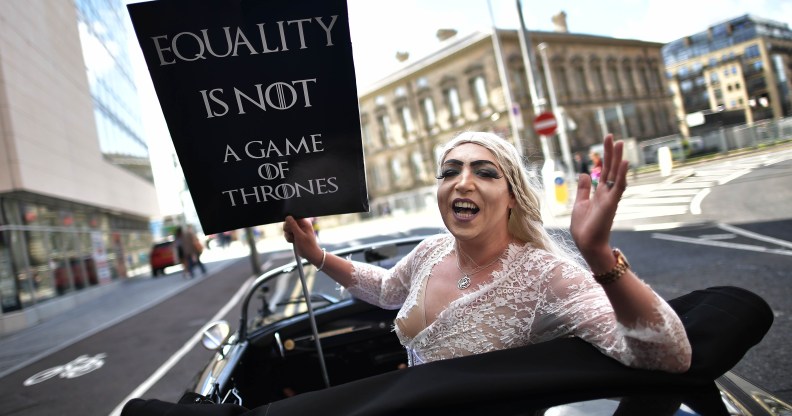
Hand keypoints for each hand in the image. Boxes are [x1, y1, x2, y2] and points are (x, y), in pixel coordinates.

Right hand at [283, 216, 322, 263]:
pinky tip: (293, 241)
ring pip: (286, 229)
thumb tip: (288, 217)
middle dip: (288, 230)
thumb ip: (293, 225)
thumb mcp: (299, 235)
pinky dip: (288, 238)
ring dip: (288, 235)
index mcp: (304, 222)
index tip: (291, 228)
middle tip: (293, 235)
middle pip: (288, 222)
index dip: (290, 222)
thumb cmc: (308, 245)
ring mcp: (297, 230)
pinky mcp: (294, 235)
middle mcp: (300, 225)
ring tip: (294, 239)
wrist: (310, 255)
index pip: (293, 216)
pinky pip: (287, 234)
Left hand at [569, 134, 628, 270]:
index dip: (604, 156)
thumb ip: (583, 189)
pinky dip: (621, 174)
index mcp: (599, 193)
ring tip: (619, 143)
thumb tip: (584, 173)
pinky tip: (624, 162)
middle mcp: (607, 193)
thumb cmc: (584, 228)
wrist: (587, 245)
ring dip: (617, 159)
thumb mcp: (580, 204)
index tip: (606, 142)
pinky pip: (618, 186)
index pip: (603, 170)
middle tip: (611, 136)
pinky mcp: (611, 204)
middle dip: (610, 152)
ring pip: (616, 174)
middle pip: (610, 168)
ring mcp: (610, 198)